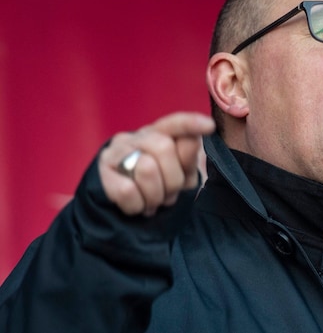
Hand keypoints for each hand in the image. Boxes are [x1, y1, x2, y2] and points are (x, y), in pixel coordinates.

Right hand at [99, 112, 215, 216]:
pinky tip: (137, 206)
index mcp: (159, 134)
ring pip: (146, 168)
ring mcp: (115, 153)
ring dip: (155, 195)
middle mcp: (135, 138)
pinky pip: (127, 190)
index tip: (210, 126)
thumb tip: (191, 140)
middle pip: (164, 148)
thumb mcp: (180, 174)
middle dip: (173, 179)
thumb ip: (188, 157)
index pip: (175, 123)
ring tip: (152, 201)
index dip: (191, 123)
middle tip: (168, 195)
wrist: (120, 211)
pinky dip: (138, 205)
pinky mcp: (101, 174)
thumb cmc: (157, 188)